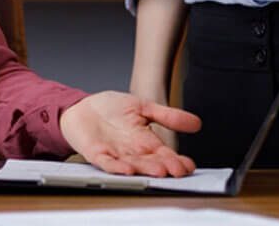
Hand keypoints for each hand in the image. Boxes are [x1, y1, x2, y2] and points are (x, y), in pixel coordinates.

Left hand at [58, 91, 200, 176]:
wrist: (81, 107)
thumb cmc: (111, 109)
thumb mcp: (143, 107)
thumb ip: (167, 116)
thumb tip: (196, 122)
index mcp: (145, 141)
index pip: (164, 154)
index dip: (176, 160)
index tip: (188, 165)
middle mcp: (132, 151)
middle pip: (152, 162)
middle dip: (164, 167)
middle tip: (176, 172)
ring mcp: (115, 154)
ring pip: (134, 165)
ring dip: (145, 169)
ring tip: (159, 171)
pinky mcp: (97, 154)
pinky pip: (108, 163)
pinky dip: (117, 167)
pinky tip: (127, 169)